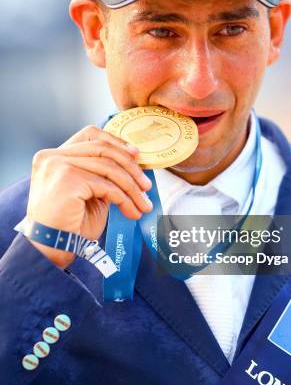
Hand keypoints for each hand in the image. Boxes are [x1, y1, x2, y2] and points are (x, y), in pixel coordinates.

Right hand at [26, 125, 152, 268]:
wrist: (50, 249)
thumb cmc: (69, 224)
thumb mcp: (88, 192)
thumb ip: (102, 174)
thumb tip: (133, 164)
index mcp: (54, 156)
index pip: (89, 135)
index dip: (116, 141)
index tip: (136, 154)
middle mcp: (53, 156)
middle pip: (103, 149)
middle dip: (130, 167)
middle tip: (147, 185)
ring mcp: (58, 166)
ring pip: (108, 168)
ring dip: (132, 188)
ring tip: (144, 204)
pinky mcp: (68, 180)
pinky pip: (107, 185)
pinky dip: (124, 199)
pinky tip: (131, 211)